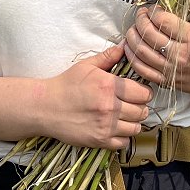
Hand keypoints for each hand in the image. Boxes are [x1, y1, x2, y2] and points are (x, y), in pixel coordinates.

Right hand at [38, 44, 154, 149]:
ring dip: (132, 123)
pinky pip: (124, 142)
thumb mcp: (85, 66)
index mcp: (110, 86)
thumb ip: (107, 57)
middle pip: (143, 111)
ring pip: (136, 128)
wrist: (45, 107)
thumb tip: (124, 47)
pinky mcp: (100, 140)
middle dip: (139, 107)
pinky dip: (122, 137)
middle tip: (131, 105)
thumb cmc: (65, 85)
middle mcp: (111, 106)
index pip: (144, 93)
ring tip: (123, 117)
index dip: (143, 92)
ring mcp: (106, 125)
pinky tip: (115, 129)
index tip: (138, 93)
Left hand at [122, 5, 189, 97]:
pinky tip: (130, 46)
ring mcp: (171, 70)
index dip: (154, 11)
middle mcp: (180, 55)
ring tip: (134, 28)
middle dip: (140, 20)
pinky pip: (141, 69)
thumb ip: (185, 20)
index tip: (154, 8)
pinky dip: (131, 56)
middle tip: (141, 15)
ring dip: (132, 36)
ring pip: (140, 51)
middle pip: (148, 34)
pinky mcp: (165, 82)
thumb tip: (163, 7)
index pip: (163, 20)